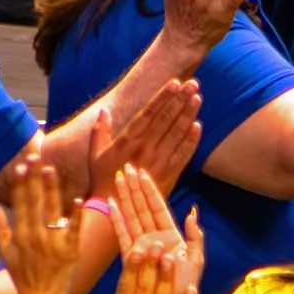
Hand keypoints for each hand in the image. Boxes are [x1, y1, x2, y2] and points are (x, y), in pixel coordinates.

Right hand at [0, 156, 80, 293]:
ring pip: (52, 212)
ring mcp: (53, 244)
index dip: (20, 184)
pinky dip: (75, 216)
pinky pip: (73, 231)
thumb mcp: (6, 254)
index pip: (19, 204)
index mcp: (20, 236)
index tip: (21, 166)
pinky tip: (78, 199)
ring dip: (51, 190)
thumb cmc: (23, 278)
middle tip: (35, 157)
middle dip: (34, 180)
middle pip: (35, 203)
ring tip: (50, 170)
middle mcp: (35, 237)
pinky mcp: (71, 252)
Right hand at [88, 79, 203, 198]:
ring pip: (177, 133)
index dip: (163, 97)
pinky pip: (183, 154)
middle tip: (193, 85)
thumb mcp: (95, 154)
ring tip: (197, 98)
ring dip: (188, 114)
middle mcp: (145, 147)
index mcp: (128, 139)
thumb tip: (104, 111)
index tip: (175, 83)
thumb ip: (100, 131)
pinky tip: (198, 126)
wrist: (112, 210)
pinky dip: (191, 140)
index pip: (149, 113)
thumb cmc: (102, 181)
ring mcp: (159, 160)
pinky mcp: (168, 174)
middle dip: (180, 100)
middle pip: (167, 119)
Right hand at [109, 165, 205, 293]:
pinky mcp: (131, 258)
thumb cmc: (186, 288)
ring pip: (132, 217)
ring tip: (117, 179)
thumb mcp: (196, 261)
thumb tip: (192, 212)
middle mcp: (155, 239)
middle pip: (143, 208)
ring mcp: (142, 247)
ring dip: (124, 198)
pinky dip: (116, 220)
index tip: (142, 173)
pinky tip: (111, 204)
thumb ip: (195, 237)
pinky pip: (122, 235)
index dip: (150, 190)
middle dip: (134, 188)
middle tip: (126, 168)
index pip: (159, 208)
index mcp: (172, 237)